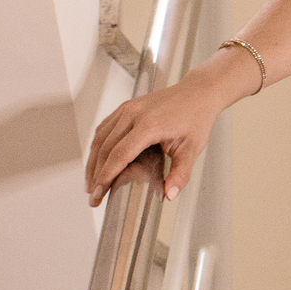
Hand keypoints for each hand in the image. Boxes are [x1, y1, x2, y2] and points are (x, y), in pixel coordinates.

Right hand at [85, 65, 234, 206]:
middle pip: (105, 148)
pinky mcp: (126, 107)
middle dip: (96, 175)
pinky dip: (97, 147)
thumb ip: (180, 173)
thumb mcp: (192, 149)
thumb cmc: (196, 118)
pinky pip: (104, 128)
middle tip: (94, 196)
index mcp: (149, 125)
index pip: (120, 154)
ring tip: (92, 183)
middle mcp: (133, 114)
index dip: (106, 176)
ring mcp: (127, 108)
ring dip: (92, 162)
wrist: (198, 93)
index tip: (100, 193)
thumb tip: (170, 194)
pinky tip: (96, 161)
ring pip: (100, 138)